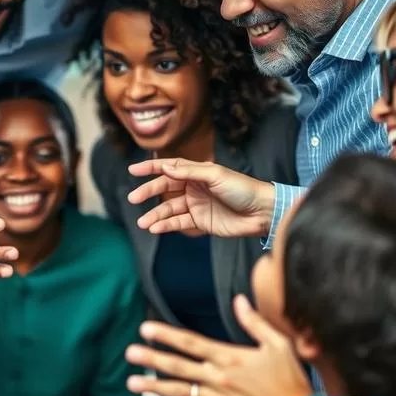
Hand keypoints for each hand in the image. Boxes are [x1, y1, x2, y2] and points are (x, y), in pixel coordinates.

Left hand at [125, 296, 312, 395]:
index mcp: (228, 358)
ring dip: (155, 388)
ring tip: (132, 383)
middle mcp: (218, 378)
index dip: (166, 335)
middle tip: (129, 353)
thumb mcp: (277, 343)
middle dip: (152, 359)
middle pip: (178, 366)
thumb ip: (254, 322)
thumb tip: (239, 299)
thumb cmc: (291, 377)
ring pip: (181, 393)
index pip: (190, 343)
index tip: (145, 329)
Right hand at [126, 158, 274, 237]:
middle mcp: (194, 187)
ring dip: (155, 215)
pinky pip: (179, 223)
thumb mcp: (215, 175)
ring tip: (142, 223)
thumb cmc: (243, 188)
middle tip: (133, 199)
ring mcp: (196, 205)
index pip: (169, 168)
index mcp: (197, 172)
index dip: (151, 168)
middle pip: (165, 189)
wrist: (262, 212)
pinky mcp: (201, 222)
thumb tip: (166, 167)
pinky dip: (166, 226)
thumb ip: (189, 171)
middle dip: (148, 193)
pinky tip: (156, 228)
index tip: (133, 170)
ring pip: (169, 209)